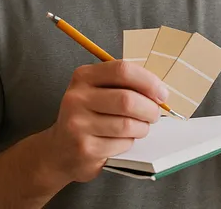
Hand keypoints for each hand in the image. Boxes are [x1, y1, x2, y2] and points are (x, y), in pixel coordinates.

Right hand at [41, 60, 168, 182]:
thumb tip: (159, 92)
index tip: (161, 93)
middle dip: (149, 109)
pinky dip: (129, 142)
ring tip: (139, 127)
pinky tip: (122, 140)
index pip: (122, 70)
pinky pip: (121, 144)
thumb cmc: (88, 116)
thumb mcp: (99, 90)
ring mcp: (78, 124)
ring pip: (127, 124)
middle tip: (154, 114)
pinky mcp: (84, 148)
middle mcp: (77, 98)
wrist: (59, 150)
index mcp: (84, 76)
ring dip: (142, 128)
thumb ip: (125, 85)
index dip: (148, 81)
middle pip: (127, 99)